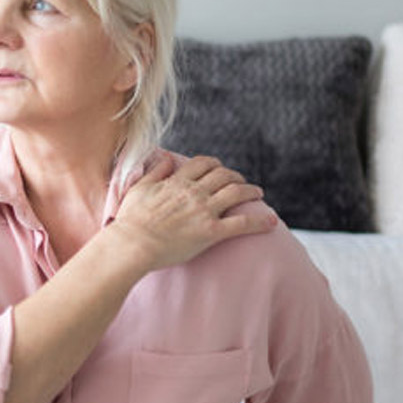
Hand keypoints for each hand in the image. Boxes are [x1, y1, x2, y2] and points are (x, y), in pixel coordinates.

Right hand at [111, 155, 276, 272]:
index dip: (215, 165)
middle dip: (236, 177)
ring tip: (258, 194)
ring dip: (251, 191)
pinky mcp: (211, 232)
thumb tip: (167, 158)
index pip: (204, 164)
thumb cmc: (130, 221)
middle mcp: (194, 192)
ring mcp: (204, 211)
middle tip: (241, 183)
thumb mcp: (139, 189)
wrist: (132, 245)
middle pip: (224, 175)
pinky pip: (242, 224)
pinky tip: (271, 222)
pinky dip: (260, 221)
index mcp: (178, 182)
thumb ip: (155, 171)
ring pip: (236, 193)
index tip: (220, 170)